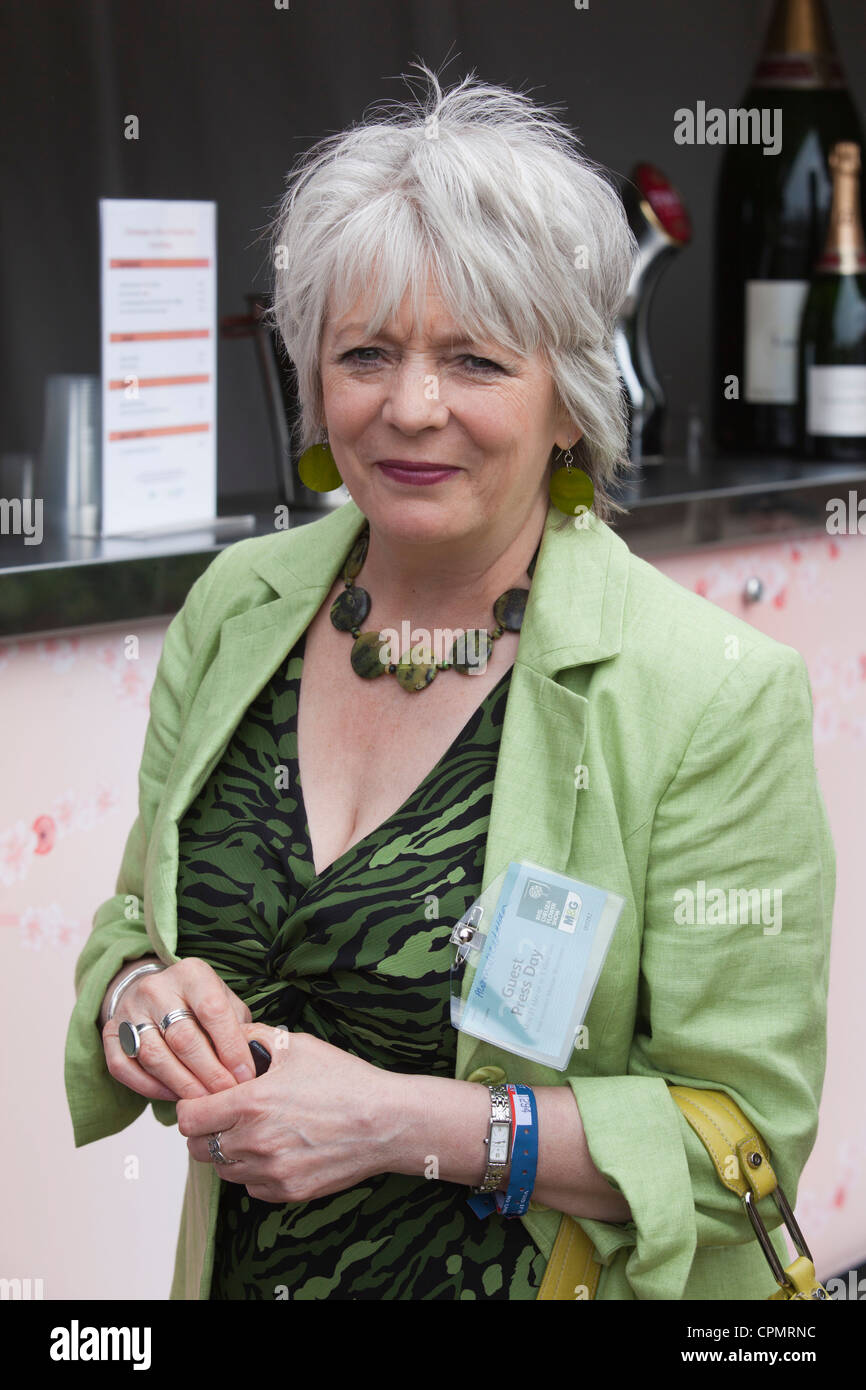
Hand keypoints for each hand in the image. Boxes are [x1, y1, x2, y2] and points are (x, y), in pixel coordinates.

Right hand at [102, 957, 253, 1102]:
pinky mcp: (112, 1033)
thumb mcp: (224, 1002)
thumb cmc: (198, 1003)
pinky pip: (126, 1068)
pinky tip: (174, 1097)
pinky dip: (151, 1088)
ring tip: (205, 1103)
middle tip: (227, 1096)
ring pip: (155, 1056)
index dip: (231, 1047)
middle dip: (209, 1073)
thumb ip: (239, 1027)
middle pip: (183, 1038)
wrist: (155, 993)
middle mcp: (156, 988)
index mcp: (191, 974)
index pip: (213, 1010)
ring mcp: (130, 1010)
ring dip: (183, 1086)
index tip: (245, 1075)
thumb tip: (255, 1063)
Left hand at [178, 1024, 405, 1203]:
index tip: (203, 1099)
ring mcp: (272, 1172)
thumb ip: (253, 1038)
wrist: (386, 1122)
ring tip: (251, 1131)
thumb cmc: (345, 1080)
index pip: (189, 1117)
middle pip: (198, 1148)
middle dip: (205, 1130)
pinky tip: (274, 1150)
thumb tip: (226, 1033)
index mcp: (251, 1104)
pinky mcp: (288, 1192)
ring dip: (228, 1152)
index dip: (191, 1106)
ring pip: (223, 1170)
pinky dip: (253, 1172)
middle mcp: (255, 1143)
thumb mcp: (296, 1046)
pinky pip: (251, 1187)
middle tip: (223, 1115)